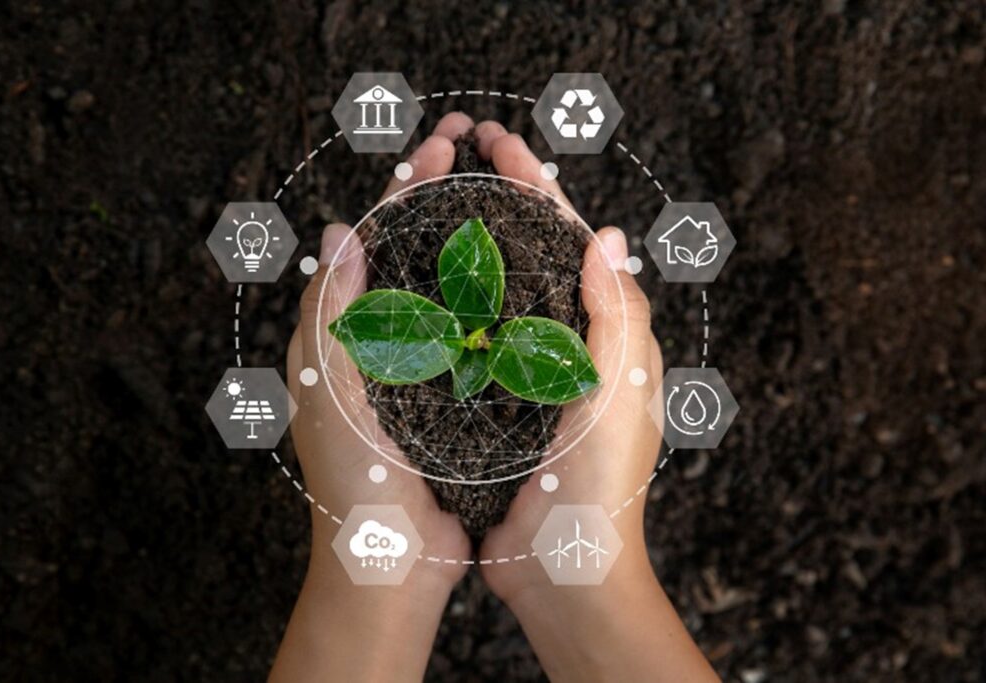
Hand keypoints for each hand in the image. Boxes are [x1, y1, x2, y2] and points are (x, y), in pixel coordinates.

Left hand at [270, 113, 478, 681]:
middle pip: (410, 248)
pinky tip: (526, 271)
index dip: (404, 188)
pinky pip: (476, 331)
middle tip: (473, 145)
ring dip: (469, 231)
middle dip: (438, 192)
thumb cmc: (353, 481)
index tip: (440, 145)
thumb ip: (331, 314)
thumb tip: (338, 231)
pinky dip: (497, 294)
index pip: (372, 239)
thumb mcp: (331, 392)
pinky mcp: (455, 395)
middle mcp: (378, 342)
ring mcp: (419, 367)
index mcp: (339, 334)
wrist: (390, 559)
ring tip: (504, 190)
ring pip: (446, 282)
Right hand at [476, 127, 718, 681]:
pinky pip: (466, 339)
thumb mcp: (618, 397)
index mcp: (605, 335)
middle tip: (461, 151)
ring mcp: (527, 372)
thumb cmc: (601, 489)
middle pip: (532, 252)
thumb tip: (606, 233)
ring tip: (431, 199)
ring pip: (496, 289)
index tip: (499, 142)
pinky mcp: (491, 403)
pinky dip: (443, 302)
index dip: (536, 186)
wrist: (564, 571)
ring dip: (468, 239)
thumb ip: (616, 317)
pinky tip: (411, 283)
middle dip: (500, 196)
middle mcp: (567, 344)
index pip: (571, 239)